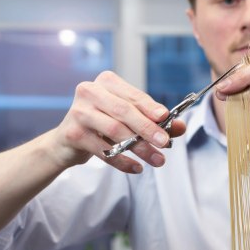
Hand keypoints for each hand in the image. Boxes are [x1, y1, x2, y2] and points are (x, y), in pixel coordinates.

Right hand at [50, 71, 185, 173]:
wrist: (68, 142)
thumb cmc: (104, 124)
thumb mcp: (130, 119)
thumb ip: (155, 121)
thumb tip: (180, 127)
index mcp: (107, 82)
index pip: (133, 95)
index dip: (150, 107)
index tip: (166, 117)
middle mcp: (90, 91)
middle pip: (124, 111)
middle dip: (147, 129)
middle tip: (165, 143)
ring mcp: (78, 112)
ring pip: (115, 130)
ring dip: (139, 148)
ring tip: (157, 160)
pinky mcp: (72, 133)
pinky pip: (103, 150)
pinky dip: (122, 161)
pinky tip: (136, 168)